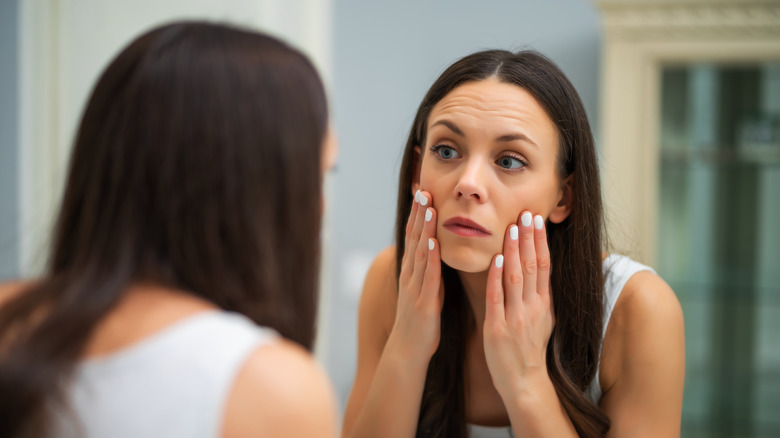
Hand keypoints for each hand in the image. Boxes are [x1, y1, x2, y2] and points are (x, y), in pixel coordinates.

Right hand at [388, 190, 442, 363]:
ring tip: (428, 206)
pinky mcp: (423, 300)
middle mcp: (410, 274)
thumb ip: (429, 269)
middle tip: (423, 188)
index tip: (424, 191)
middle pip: (414, 237)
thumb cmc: (420, 320)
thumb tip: (437, 250)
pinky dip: (428, 257)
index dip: (419, 214)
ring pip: (419, 251)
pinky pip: (426, 276)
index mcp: (413, 270)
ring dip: (423, 228)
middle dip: (419, 213)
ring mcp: (415, 286)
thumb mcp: (425, 288)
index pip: (415, 236)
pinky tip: (432, 242)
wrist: (408, 349)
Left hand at [483, 211, 554, 399]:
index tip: (536, 220)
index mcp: (543, 304)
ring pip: (515, 277)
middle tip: (526, 214)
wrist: (524, 382)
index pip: (543, 266)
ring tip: (511, 228)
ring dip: (513, 251)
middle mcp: (532, 307)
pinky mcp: (497, 328)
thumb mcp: (544, 319)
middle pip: (531, 266)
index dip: (540, 242)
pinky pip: (496, 297)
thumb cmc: (530, 350)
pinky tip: (495, 258)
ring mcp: (515, 317)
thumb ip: (541, 294)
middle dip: (528, 239)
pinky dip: (496, 277)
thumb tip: (542, 270)